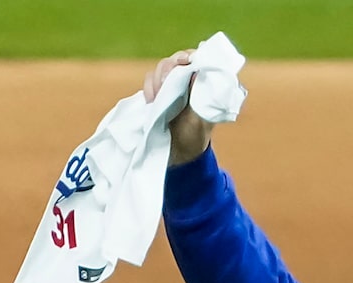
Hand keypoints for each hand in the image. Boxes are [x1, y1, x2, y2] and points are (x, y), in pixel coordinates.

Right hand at [141, 50, 213, 164]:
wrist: (177, 156)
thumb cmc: (195, 137)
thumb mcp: (203, 119)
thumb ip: (204, 98)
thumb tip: (202, 75)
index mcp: (202, 81)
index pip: (196, 57)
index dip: (188, 56)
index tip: (183, 62)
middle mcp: (187, 79)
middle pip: (176, 60)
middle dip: (169, 68)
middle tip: (164, 83)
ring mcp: (170, 86)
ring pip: (161, 68)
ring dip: (157, 80)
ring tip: (156, 98)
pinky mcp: (156, 93)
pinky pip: (149, 81)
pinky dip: (148, 88)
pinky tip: (150, 102)